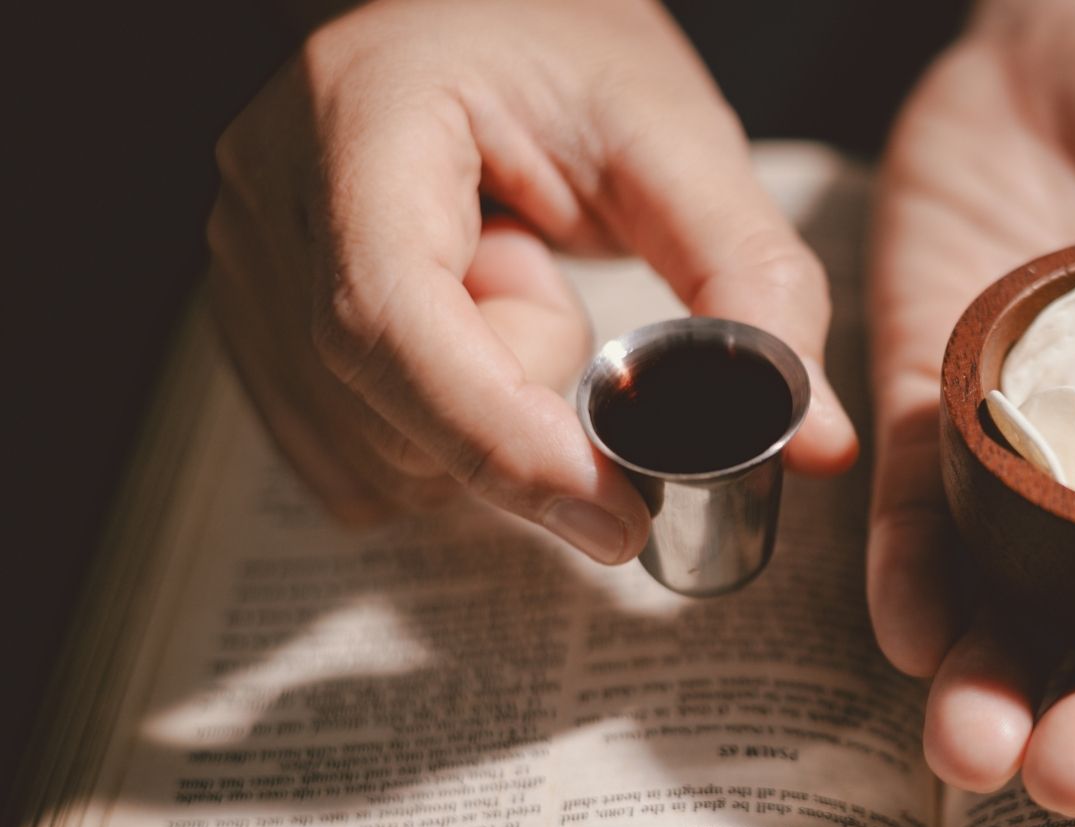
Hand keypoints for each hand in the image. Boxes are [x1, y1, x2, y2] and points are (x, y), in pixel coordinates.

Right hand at [209, 0, 856, 561]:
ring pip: (370, 444)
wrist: (502, 20)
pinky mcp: (254, 316)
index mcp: (361, 112)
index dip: (498, 436)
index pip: (389, 315)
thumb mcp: (684, 144)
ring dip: (481, 414)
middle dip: (515, 408)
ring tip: (514, 282)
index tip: (617, 516)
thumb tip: (816, 444)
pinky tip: (471, 327)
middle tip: (570, 302)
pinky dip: (437, 434)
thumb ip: (755, 285)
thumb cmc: (583, 58)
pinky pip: (351, 452)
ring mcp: (245, 254)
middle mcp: (268, 186)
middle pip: (382, 396)